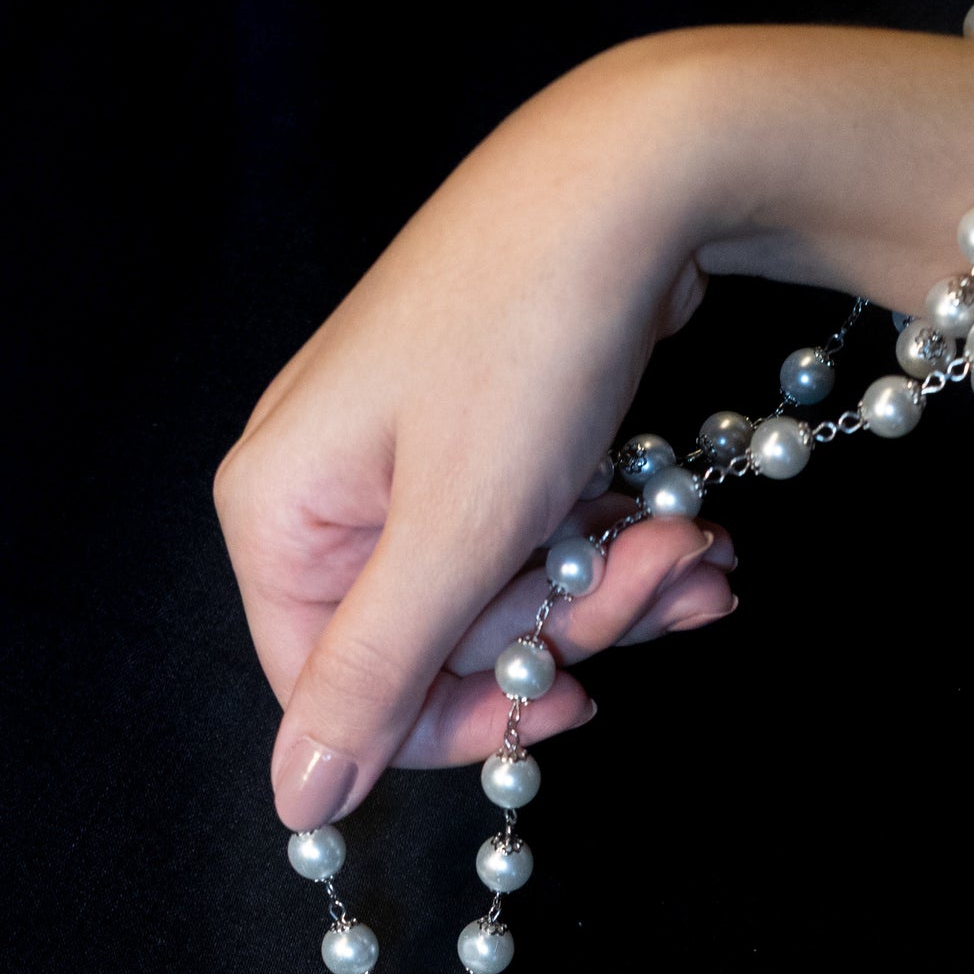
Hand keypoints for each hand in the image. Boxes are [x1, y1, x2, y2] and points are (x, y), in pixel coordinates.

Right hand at [214, 39, 741, 831]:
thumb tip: (298, 805)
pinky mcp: (482, 443)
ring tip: (692, 542)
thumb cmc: (525, 336)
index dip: (460, 718)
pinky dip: (615, 549)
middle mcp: (329, 494)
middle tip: (655, 576)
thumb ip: (372, 678)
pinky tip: (686, 527)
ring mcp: (407, 466)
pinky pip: (537, 546)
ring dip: (612, 591)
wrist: (638, 168)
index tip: (562, 700)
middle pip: (440, 650)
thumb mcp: (453, 533)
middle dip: (565, 628)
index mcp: (281, 515)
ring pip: (506, 603)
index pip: (340, 696)